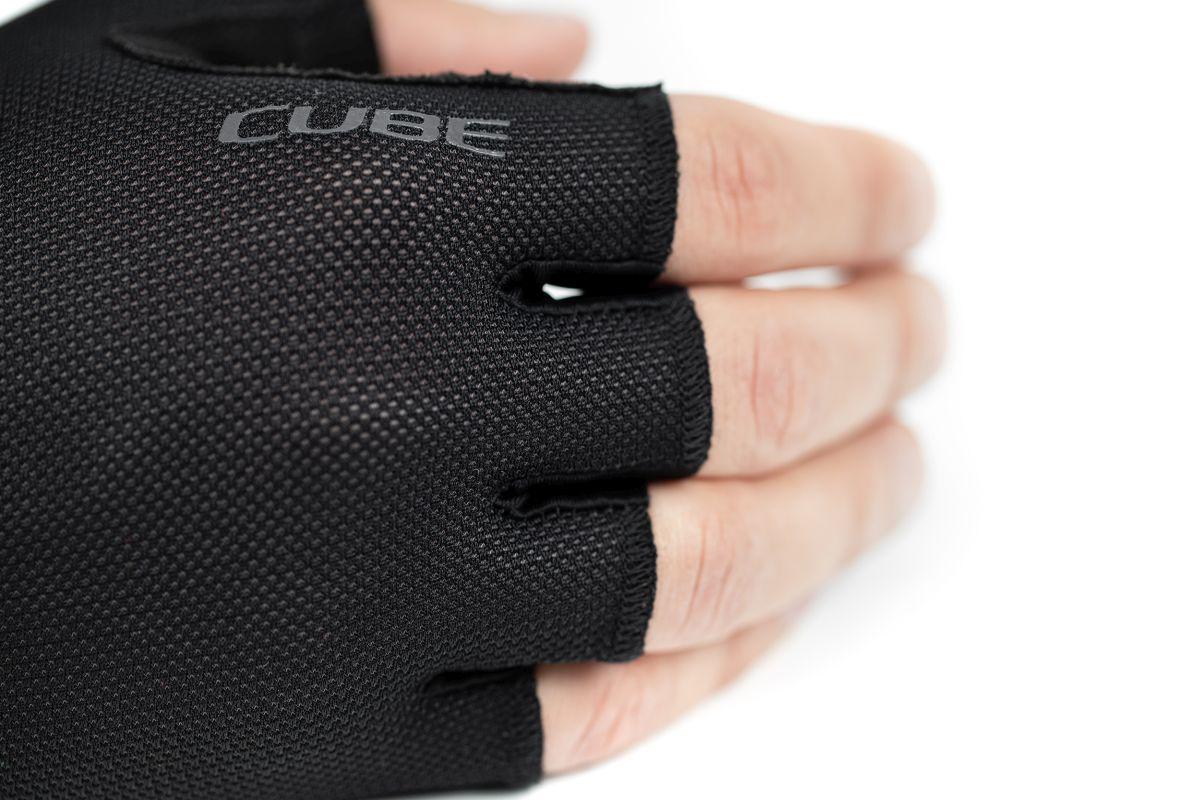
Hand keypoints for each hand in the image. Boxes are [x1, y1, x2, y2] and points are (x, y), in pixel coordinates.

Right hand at [369, 0, 945, 773]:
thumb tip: (574, 50)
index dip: (837, 187)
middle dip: (874, 345)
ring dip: (840, 510)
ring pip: (706, 566)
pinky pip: (592, 710)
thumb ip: (383, 36)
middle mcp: (394, 411)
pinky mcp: (343, 738)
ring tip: (892, 466)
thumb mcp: (145, 61)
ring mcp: (379, 594)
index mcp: (367, 212)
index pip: (706, 181)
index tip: (896, 201)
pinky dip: (710, 660)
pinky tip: (760, 610)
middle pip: (747, 379)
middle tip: (917, 328)